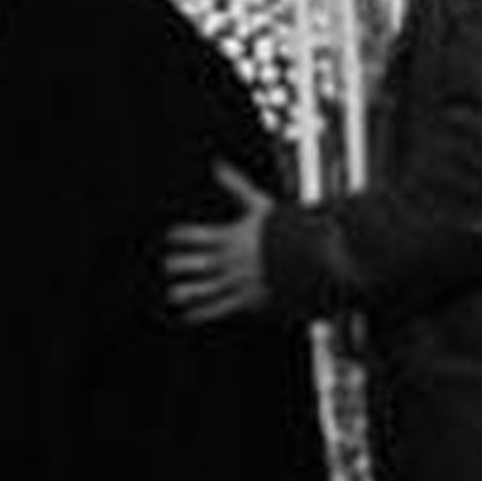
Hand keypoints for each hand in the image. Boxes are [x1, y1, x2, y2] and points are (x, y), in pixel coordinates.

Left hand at [164, 161, 273, 321]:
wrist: (313, 256)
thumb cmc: (287, 229)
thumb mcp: (260, 204)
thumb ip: (236, 186)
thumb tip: (217, 164)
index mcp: (231, 236)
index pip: (198, 236)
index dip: (183, 235)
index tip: (171, 236)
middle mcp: (231, 260)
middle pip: (199, 263)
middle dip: (182, 264)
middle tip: (168, 265)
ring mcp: (239, 281)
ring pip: (207, 287)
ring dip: (189, 291)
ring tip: (173, 294)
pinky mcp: (249, 299)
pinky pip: (221, 308)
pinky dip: (203, 313)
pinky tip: (189, 317)